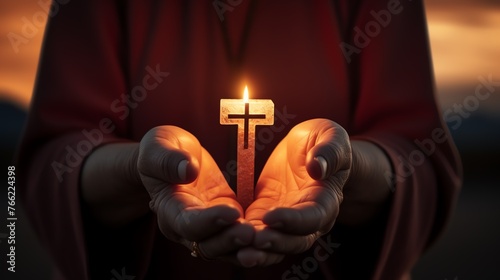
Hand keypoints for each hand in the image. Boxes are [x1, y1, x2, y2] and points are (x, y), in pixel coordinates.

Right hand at [138, 126, 253, 263]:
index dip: (209, 221)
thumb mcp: (158, 145)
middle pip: (209, 244)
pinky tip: (275, 234)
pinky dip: (256, 240)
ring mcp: (209, 228)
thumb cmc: (162, 150)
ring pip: (228, 248)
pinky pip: (241, 238)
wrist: (172, 157)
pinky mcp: (227, 221)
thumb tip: (187, 170)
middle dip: (230, 240)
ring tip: (265, 238)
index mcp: (169, 209)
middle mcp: (187, 228)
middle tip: (252, 232)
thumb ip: (167, 159)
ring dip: (245, 246)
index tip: (231, 211)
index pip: (188, 223)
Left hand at [242, 119, 350, 265]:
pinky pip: (257, 234)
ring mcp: (287, 221)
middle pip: (296, 240)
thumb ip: (329, 151)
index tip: (272, 217)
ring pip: (277, 244)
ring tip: (242, 252)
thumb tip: (317, 167)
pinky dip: (246, 241)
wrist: (309, 150)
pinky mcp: (265, 216)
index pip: (314, 216)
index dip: (294, 220)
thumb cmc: (322, 140)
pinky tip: (230, 241)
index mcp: (327, 198)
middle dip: (276, 242)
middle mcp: (310, 218)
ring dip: (261, 251)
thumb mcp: (329, 135)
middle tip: (254, 241)